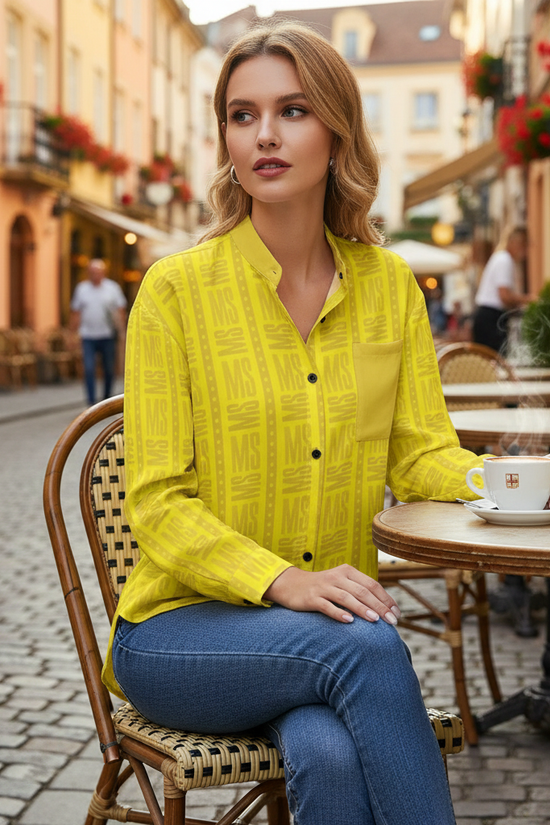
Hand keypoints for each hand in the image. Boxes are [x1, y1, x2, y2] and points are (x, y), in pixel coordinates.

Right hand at [264, 564, 400, 624]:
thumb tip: (384, 609)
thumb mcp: (341, 584)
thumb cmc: (323, 588)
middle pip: (362, 591)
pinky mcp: (312, 598)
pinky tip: (348, 621)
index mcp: (348, 571)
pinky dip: (338, 613)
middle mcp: (337, 576)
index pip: (372, 584)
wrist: (291, 584)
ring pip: (347, 597)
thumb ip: (359, 591)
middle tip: (392, 622)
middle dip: (379, 607)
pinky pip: (327, 605)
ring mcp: (324, 587)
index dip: (386, 599)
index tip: (397, 614)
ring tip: (375, 620)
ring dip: (362, 609)